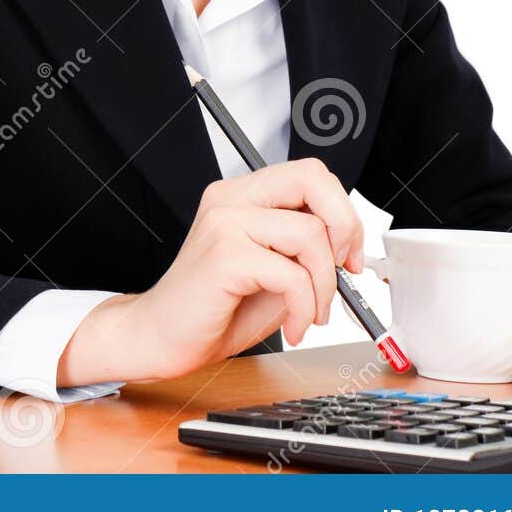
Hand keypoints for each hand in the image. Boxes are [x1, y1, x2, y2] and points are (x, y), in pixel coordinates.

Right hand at [58, 158, 363, 385]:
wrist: (161, 337)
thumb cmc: (214, 308)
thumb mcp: (272, 270)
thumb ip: (302, 248)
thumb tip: (350, 245)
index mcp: (242, 195)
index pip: (309, 174)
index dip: (342, 211)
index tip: (348, 254)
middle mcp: (230, 199)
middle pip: (312, 179)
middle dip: (345, 228)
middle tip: (344, 271)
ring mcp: (224, 223)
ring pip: (310, 233)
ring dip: (324, 286)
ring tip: (310, 313)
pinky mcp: (224, 256)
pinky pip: (292, 275)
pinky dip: (304, 308)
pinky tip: (293, 327)